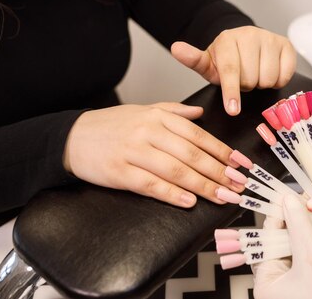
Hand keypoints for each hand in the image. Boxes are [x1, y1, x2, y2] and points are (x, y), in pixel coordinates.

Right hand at [63, 103, 246, 207]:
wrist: (72, 137)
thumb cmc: (111, 125)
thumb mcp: (143, 110)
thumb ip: (173, 111)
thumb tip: (200, 113)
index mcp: (157, 117)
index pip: (197, 134)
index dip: (221, 150)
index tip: (239, 163)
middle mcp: (148, 132)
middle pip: (191, 154)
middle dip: (218, 171)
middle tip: (238, 184)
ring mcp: (133, 152)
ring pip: (175, 170)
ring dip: (203, 186)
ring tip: (222, 195)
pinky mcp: (120, 172)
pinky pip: (151, 185)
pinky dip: (171, 194)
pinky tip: (189, 202)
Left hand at [171, 26, 296, 115]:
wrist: (246, 44)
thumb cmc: (226, 59)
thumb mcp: (208, 63)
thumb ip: (192, 60)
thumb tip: (176, 48)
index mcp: (227, 39)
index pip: (230, 70)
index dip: (232, 92)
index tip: (233, 110)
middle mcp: (250, 34)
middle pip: (250, 78)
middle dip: (245, 85)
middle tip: (242, 78)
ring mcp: (269, 38)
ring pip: (268, 78)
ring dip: (261, 83)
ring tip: (255, 74)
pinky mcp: (286, 44)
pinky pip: (284, 75)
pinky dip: (277, 80)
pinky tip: (269, 71)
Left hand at [252, 195, 311, 298]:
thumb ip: (301, 229)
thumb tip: (289, 200)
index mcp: (265, 281)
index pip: (267, 236)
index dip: (279, 213)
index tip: (290, 194)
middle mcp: (275, 284)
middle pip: (279, 241)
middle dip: (293, 221)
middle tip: (305, 200)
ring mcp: (291, 286)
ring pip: (294, 249)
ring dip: (305, 231)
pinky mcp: (308, 287)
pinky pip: (305, 259)